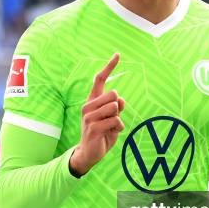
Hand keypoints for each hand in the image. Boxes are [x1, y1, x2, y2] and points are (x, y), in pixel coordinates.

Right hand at [69, 53, 124, 175]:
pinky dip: (118, 128)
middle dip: (119, 107)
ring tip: (110, 128)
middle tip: (112, 119)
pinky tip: (110, 134)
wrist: (89, 153)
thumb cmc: (102, 133)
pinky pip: (115, 121)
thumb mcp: (112, 118)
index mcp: (92, 100)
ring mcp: (89, 116)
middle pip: (114, 94)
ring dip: (118, 120)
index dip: (109, 67)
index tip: (118, 54)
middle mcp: (88, 105)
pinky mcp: (93, 127)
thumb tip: (120, 100)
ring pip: (116, 107)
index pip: (100, 79)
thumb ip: (116, 107)